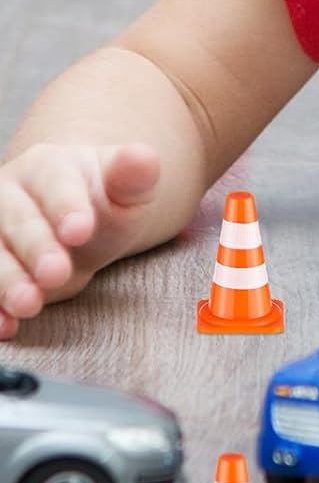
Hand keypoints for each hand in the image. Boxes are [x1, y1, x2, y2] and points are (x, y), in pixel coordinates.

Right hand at [0, 143, 159, 337]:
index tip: (81, 231)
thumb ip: (135, 177)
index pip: (55, 183)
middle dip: (37, 250)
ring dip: (8, 282)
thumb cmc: (107, 203)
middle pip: (20, 222)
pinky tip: (7, 326)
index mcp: (47, 166)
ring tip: (30, 304)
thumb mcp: (128, 191)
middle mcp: (10, 195)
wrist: (81, 224)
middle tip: (56, 273)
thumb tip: (142, 156)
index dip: (66, 207)